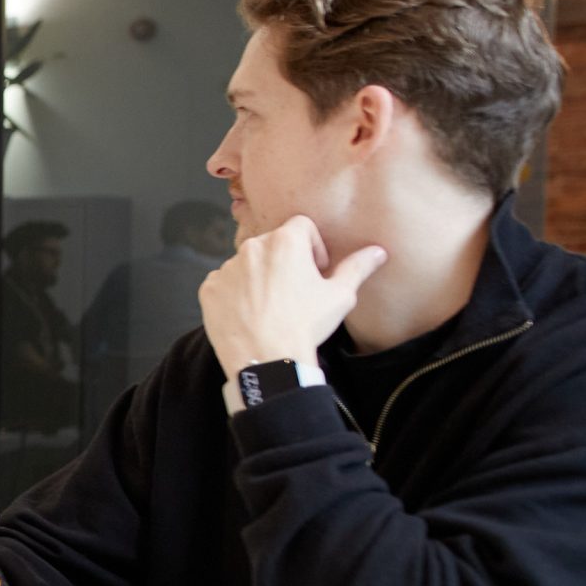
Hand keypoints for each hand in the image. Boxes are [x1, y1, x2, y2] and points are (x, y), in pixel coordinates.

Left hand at [199, 216, 387, 375]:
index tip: (316, 270)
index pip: (302, 226)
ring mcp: (226, 267)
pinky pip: (225, 283)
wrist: (266, 359)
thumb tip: (377, 251)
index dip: (313, 246)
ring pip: (247, 263)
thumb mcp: (340, 295)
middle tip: (296, 290)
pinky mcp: (209, 288)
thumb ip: (357, 267)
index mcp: (285, 241)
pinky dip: (236, 293)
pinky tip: (251, 313)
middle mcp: (252, 247)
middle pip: (272, 243)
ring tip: (272, 305)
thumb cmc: (306, 326)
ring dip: (260, 276)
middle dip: (286, 261)